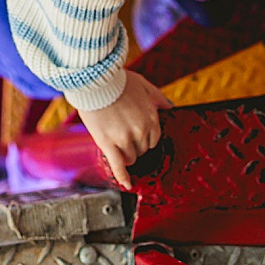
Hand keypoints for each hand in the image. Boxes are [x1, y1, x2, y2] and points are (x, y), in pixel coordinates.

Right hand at [80, 71, 172, 188]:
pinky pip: (118, 165)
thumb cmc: (118, 80)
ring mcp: (125, 138)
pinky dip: (122, 176)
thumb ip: (158, 97)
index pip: (154, 139)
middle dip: (135, 145)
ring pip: (131, 157)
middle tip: (123, 136)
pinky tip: (126, 184)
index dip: (145, 139)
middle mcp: (141, 130)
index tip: (137, 137)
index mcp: (151, 117)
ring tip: (116, 145)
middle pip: (143, 149)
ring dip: (126, 154)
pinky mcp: (108, 143)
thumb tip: (170, 106)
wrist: (95, 80)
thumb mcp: (143, 84)